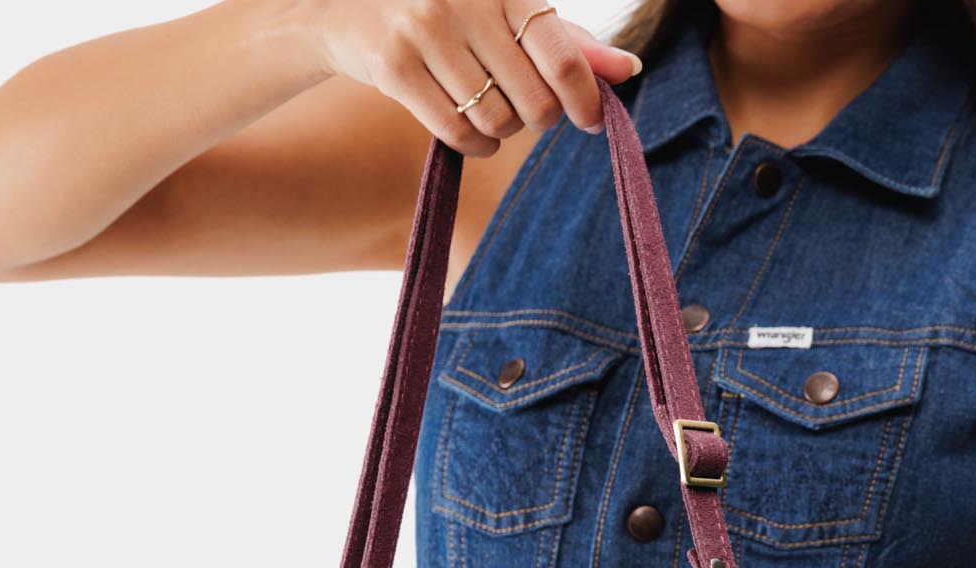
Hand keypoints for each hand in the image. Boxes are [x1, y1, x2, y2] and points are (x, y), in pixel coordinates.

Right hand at [312, 0, 642, 156]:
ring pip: (497, 122)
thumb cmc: (444, 14)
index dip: (585, 99)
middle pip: (535, 103)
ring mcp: (427, 30)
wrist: (348, 8)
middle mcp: (467, 0)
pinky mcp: (395, 66)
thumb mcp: (505, 14)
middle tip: (521, 109)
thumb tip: (627, 71)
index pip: (563, 55)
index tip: (590, 120)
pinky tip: (469, 132)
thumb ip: (567, 42)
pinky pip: (458, 134)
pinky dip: (473, 145)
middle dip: (535, 119)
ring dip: (500, 133)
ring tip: (486, 110)